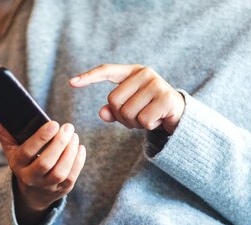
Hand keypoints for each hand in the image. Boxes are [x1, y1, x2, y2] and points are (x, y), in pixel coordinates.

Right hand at [0, 114, 85, 220]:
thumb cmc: (23, 161)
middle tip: (68, 127)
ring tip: (74, 136)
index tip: (53, 124)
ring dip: (70, 151)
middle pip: (46, 162)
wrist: (33, 191)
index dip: (41, 138)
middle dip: (59, 143)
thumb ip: (3, 130)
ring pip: (60, 171)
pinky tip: (79, 147)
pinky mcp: (62, 189)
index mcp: (17, 164)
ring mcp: (46, 186)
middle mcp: (30, 178)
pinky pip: (72, 176)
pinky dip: (78, 161)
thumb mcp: (10, 148)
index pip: (27, 152)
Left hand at [69, 64, 184, 134]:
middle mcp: (144, 74)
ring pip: (128, 113)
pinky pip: (143, 120)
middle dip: (121, 116)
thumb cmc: (148, 109)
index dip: (89, 77)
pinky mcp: (166, 98)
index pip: (106, 71)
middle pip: (114, 101)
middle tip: (136, 116)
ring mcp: (156, 85)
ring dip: (134, 123)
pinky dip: (147, 126)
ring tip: (147, 117)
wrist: (179, 114)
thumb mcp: (129, 108)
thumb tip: (102, 113)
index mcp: (132, 72)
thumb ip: (113, 110)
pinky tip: (157, 120)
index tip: (71, 83)